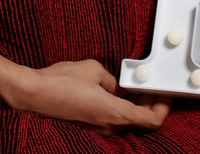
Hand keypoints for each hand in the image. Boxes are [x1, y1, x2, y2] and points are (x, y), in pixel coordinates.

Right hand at [19, 60, 171, 136]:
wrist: (34, 94)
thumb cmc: (61, 82)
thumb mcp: (95, 70)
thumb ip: (112, 80)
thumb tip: (118, 86)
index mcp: (115, 113)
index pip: (152, 120)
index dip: (163, 107)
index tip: (165, 93)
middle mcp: (109, 126)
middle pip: (140, 120)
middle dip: (149, 103)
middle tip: (151, 86)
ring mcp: (97, 128)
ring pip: (125, 119)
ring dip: (133, 104)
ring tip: (133, 84)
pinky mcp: (88, 124)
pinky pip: (111, 118)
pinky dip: (119, 105)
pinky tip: (115, 89)